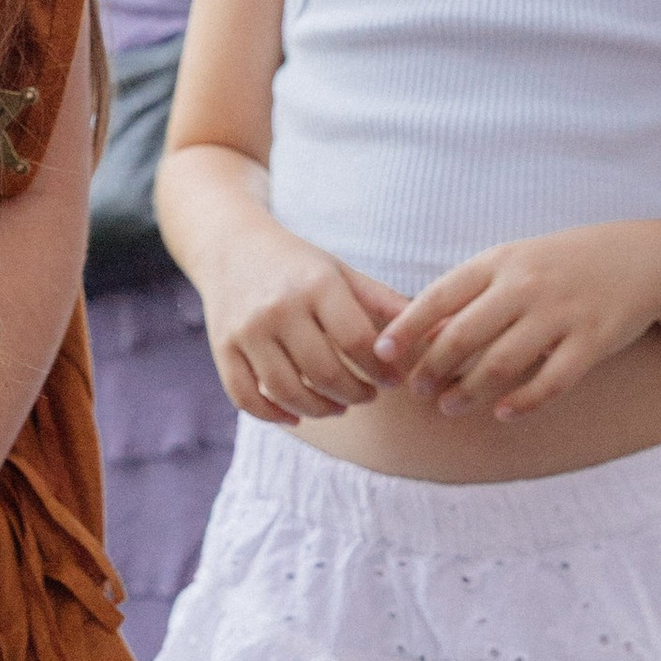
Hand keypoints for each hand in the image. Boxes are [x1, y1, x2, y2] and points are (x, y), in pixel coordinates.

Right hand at [201, 220, 407, 423]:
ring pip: (288, 391)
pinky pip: (247, 397)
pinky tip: (297, 415)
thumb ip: (384, 303)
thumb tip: (439, 329)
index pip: (358, 342)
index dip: (381, 370)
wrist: (230, 244)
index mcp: (316, 285)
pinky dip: (274, 414)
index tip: (393, 380)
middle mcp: (279, 308)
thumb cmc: (297, 264)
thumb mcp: (341, 273)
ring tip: (337, 406)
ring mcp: (247, 331)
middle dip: (354, 395)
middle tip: (367, 396)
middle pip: (325, 373)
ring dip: (320, 409)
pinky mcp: (222, 348)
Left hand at [376, 224, 660, 419]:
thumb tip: (416, 335)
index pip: (440, 296)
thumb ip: (467, 295)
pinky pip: (551, 381)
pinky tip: (502, 413)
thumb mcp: (511, 265)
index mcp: (499, 262)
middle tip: (415, 391)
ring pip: (501, 363)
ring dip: (468, 392)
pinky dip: (523, 402)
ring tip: (447, 407)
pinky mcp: (593, 341)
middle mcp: (527, 286)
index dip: (406, 328)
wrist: (640, 259)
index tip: (381, 355)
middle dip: (432, 368)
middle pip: (464, 335)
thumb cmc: (558, 266)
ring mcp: (562, 313)